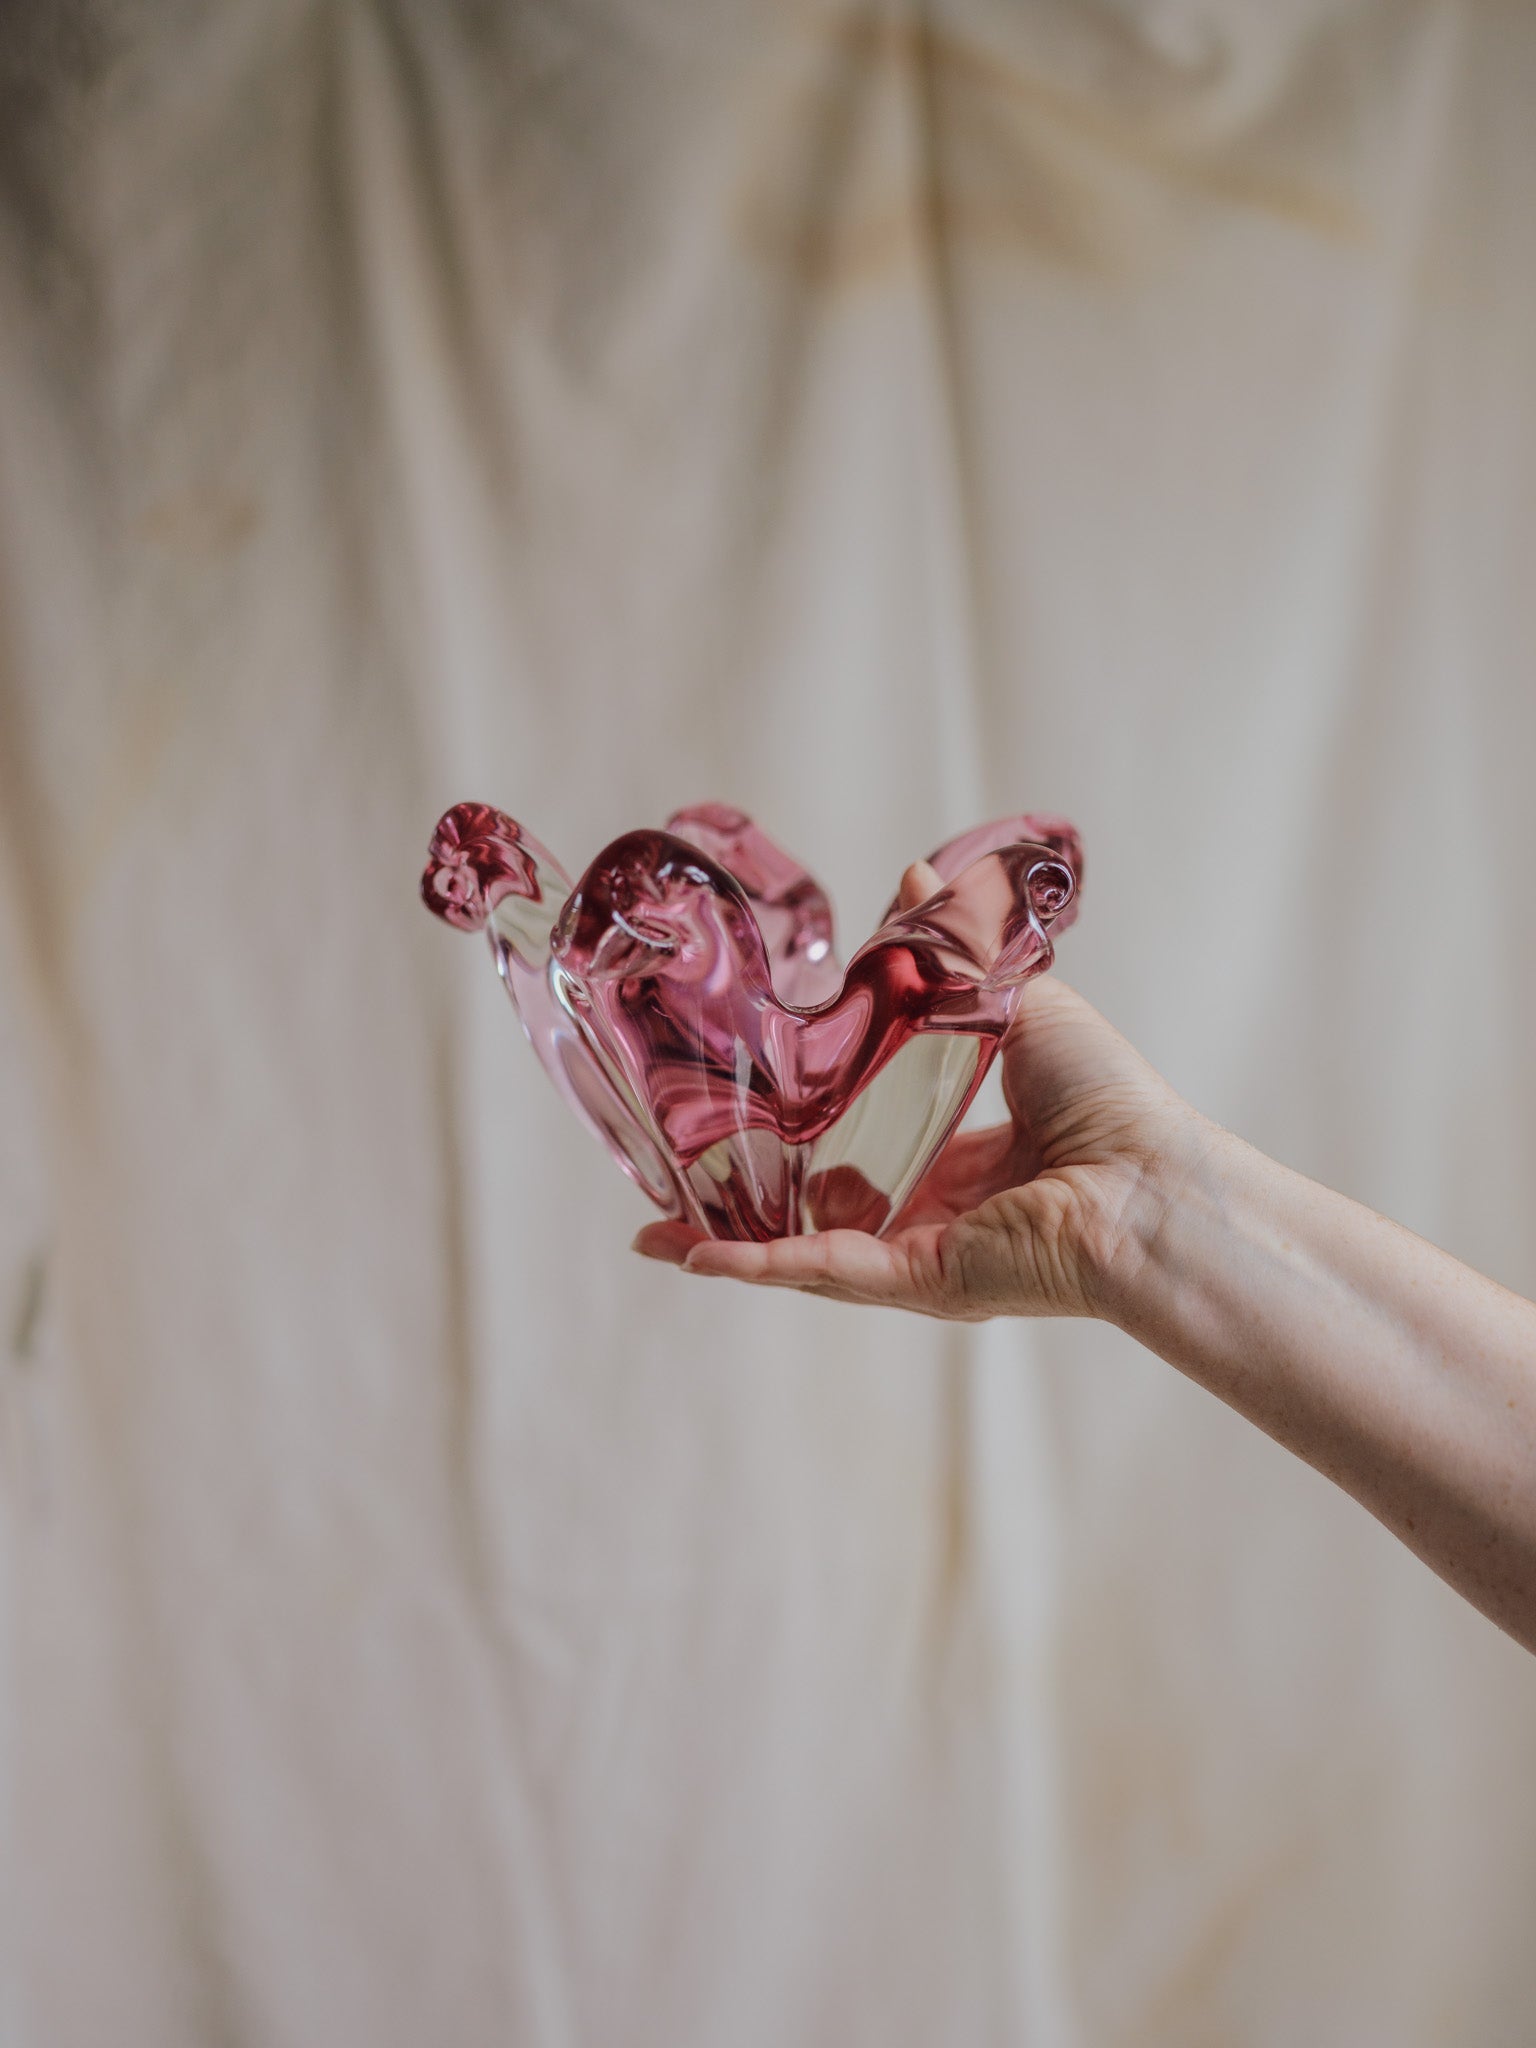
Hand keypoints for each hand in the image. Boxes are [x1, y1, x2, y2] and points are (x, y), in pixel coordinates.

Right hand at [633, 862, 1212, 1318]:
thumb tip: (914, 874)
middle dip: (748, 1209)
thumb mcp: (1014, 1004)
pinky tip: (694, 1254)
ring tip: (658, 1236)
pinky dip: (758, 1262)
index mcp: (967, 1163)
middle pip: (822, 1215)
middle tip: (682, 1190)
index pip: (871, 1156)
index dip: (808, 1140)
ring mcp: (923, 1255)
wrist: (1151, 1178)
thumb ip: (951, 954)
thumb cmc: (1110, 1099)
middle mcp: (940, 1217)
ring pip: (805, 1251)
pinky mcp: (919, 1280)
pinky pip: (824, 1269)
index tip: (747, 1120)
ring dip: (730, 1246)